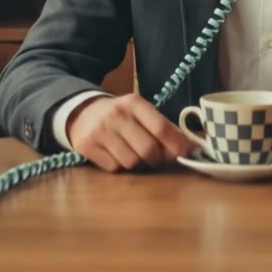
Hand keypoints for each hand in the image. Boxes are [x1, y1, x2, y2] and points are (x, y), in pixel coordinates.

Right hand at [66, 93, 192, 172]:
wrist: (82, 113)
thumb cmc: (121, 115)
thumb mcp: (140, 112)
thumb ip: (162, 127)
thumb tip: (189, 147)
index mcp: (134, 103)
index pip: (161, 127)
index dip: (177, 144)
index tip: (189, 153)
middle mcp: (117, 115)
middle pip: (148, 150)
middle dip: (157, 159)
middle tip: (156, 158)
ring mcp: (100, 131)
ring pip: (132, 162)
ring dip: (138, 164)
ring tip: (133, 153)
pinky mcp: (87, 146)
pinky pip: (114, 168)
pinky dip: (119, 166)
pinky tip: (115, 154)